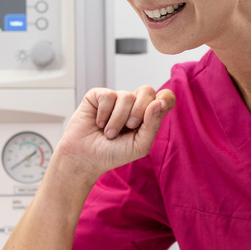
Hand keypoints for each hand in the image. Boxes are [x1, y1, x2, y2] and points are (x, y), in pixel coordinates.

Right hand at [57, 86, 175, 176]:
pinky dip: (104, 113)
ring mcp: (115, 99)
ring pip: (126, 96)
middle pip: (148, 91)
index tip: (159, 107)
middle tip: (129, 127)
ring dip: (117, 120)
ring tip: (109, 132)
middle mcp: (133, 104)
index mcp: (147, 115)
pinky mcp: (98, 96)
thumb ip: (152, 125)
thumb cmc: (112, 154)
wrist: (85, 158)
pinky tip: (98, 123)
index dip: (165, 98)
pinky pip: (108, 96)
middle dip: (139, 112)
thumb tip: (157, 103)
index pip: (164, 97)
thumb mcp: (140, 146)